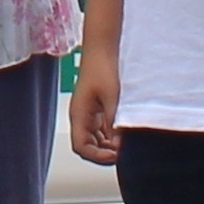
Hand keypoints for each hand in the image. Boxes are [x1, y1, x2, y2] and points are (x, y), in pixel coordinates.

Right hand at [71, 45, 122, 165]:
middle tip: (123, 152)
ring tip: (124, 143)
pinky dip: (111, 134)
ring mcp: (88, 112)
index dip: (97, 156)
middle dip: (104, 152)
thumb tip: (119, 144)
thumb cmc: (103, 67)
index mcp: (78, 114)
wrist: (103, 47)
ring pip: (95, 138)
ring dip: (108, 144)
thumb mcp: (112, 97)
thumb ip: (114, 122)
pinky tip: (123, 132)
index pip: (81, 146)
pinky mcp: (96, 106)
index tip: (116, 155)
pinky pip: (101, 128)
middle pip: (87, 145)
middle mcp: (81, 116)